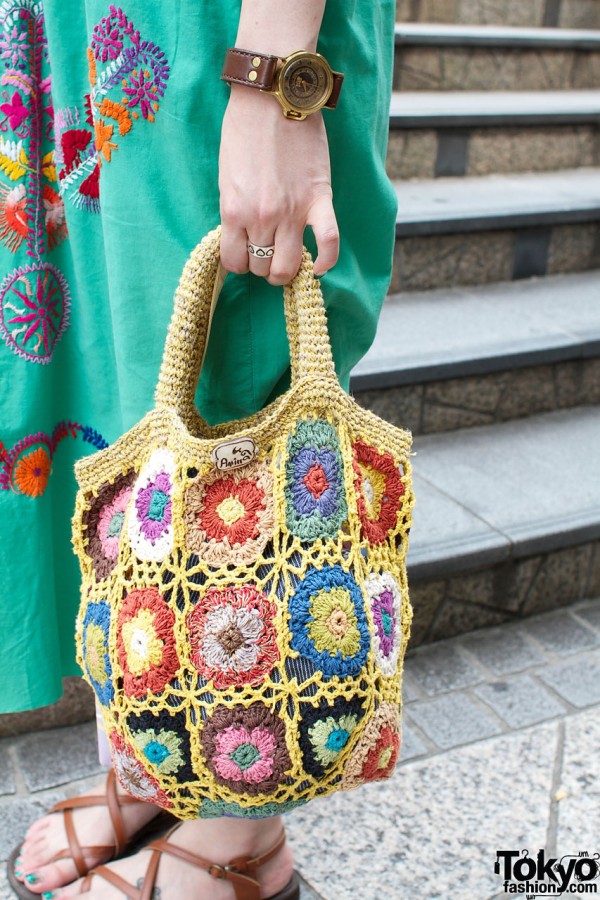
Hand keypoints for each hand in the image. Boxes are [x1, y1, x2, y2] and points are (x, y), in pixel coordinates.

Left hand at [218, 85, 338, 284]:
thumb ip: (235, 209)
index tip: (245, 255)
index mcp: (233, 211)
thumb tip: (244, 235)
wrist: (273, 96)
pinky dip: (326, 260)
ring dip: (286, 269)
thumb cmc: (244, 130)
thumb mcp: (227, 176)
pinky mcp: (319, 200)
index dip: (239, 263)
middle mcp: (261, 217)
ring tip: (287, 259)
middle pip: (262, 267)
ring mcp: (292, 212)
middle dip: (262, 266)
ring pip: (289, 266)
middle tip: (266, 252)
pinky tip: (319, 266)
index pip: (235, 262)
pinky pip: (328, 243)